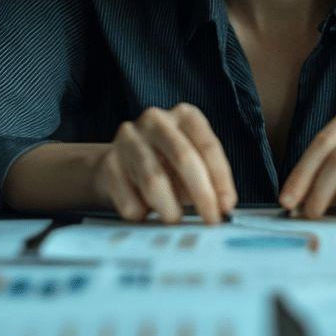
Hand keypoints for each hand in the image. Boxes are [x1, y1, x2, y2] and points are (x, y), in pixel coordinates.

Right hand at [92, 103, 237, 223]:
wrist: (116, 165)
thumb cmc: (165, 166)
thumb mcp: (191, 166)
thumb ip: (208, 181)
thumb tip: (221, 207)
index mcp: (184, 115)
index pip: (208, 146)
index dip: (221, 179)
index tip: (227, 206)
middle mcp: (156, 120)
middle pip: (184, 157)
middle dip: (201, 194)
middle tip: (210, 220)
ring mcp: (128, 139)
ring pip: (154, 180)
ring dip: (170, 208)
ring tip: (174, 220)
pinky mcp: (108, 163)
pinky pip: (130, 198)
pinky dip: (141, 213)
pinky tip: (144, 212)